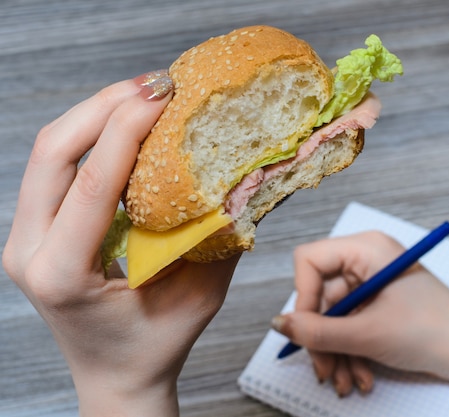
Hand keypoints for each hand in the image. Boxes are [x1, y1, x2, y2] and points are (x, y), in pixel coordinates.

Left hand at [2, 71, 239, 416]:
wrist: (116, 375)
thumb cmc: (156, 346)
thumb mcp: (199, 295)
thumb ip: (220, 236)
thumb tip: (246, 179)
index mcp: (64, 275)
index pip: (92, 184)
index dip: (128, 130)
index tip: (163, 95)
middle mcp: (30, 252)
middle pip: (53, 151)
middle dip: (106, 106)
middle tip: (157, 84)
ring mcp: (25, 238)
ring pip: (49, 152)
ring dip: (96, 114)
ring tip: (144, 94)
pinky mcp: (36, 228)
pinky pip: (58, 167)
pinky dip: (92, 136)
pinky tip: (126, 123)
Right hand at [271, 231, 448, 398]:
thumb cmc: (430, 332)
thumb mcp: (366, 334)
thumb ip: (317, 331)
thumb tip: (279, 324)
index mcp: (366, 247)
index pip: (309, 260)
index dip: (302, 296)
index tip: (306, 331)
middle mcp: (366, 258)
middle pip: (321, 295)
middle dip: (322, 339)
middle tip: (325, 372)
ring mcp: (373, 281)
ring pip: (335, 316)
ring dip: (337, 352)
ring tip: (347, 383)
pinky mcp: (380, 302)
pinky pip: (352, 323)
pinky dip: (352, 350)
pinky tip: (360, 377)